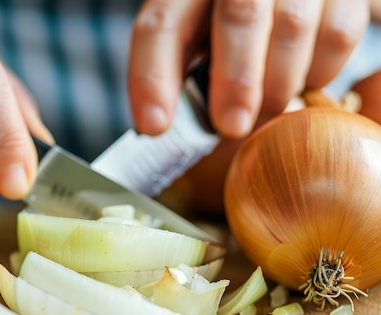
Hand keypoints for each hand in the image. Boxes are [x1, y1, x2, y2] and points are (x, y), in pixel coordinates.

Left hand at [129, 0, 369, 138]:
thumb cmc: (234, 27)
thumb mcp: (198, 37)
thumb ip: (184, 71)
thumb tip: (167, 125)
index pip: (160, 25)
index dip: (153, 78)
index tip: (154, 126)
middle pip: (239, 13)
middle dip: (235, 79)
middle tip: (232, 126)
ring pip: (291, 26)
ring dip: (278, 84)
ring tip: (267, 110)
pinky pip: (336, 36)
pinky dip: (318, 71)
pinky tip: (303, 81)